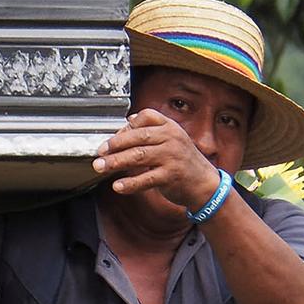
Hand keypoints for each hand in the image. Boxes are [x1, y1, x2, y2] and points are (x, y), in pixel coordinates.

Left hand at [92, 109, 224, 211]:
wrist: (204, 183)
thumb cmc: (182, 161)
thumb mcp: (171, 140)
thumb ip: (151, 131)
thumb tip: (128, 121)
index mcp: (170, 127)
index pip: (146, 117)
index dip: (126, 126)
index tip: (113, 138)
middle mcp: (172, 138)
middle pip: (138, 137)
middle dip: (115, 145)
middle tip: (99, 153)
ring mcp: (172, 157)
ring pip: (138, 156)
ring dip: (116, 162)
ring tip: (100, 167)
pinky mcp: (171, 176)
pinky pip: (146, 179)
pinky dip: (130, 183)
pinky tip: (117, 186)